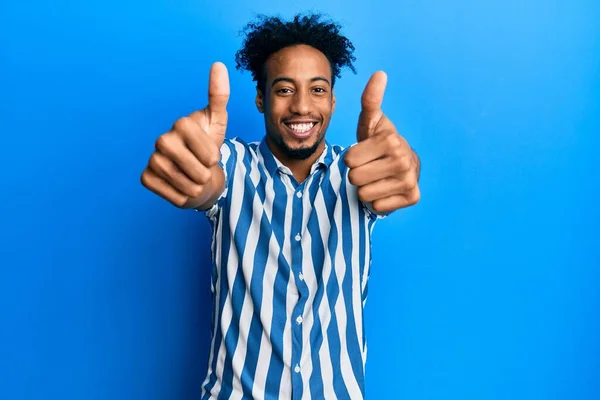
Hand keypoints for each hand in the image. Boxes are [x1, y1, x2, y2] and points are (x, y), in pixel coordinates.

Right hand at [141, 62, 229, 207]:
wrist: (194, 171)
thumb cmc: (207, 145)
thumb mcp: (217, 121)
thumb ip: (219, 95)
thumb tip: (218, 64)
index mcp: (182, 124)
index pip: (210, 154)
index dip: (215, 159)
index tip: (210, 153)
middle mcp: (162, 139)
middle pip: (199, 172)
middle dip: (206, 175)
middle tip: (201, 168)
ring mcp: (153, 158)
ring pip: (187, 186)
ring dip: (196, 188)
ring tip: (193, 178)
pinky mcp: (145, 177)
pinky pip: (172, 195)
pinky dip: (182, 196)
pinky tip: (180, 185)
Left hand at [344, 71, 419, 213]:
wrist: (400, 166)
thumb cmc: (378, 143)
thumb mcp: (370, 122)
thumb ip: (370, 100)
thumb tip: (379, 73)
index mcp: (391, 140)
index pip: (349, 160)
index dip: (352, 159)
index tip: (365, 154)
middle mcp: (404, 160)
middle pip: (355, 178)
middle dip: (358, 175)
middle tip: (370, 167)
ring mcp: (410, 180)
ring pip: (364, 194)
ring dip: (366, 189)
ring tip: (377, 178)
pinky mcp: (413, 198)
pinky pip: (378, 207)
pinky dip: (378, 202)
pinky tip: (386, 190)